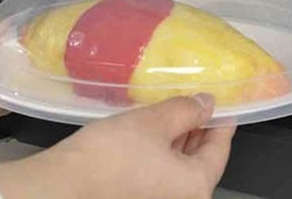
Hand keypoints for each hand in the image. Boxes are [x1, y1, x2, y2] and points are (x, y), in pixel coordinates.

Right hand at [0, 94, 234, 198]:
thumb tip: (207, 103)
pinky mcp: (143, 196)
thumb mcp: (154, 122)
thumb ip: (186, 110)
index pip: (220, 149)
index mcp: (196, 186)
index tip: (225, 105)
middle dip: (200, 129)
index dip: (222, 122)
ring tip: (178, 111)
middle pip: (202, 160)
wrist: (67, 183)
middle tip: (199, 102)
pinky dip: (165, 151)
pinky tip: (157, 131)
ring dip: (182, 139)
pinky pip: (165, 173)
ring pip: (182, 167)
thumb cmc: (115, 152)